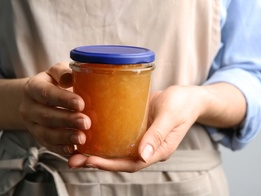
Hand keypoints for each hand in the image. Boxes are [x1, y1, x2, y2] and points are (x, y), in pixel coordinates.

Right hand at [19, 62, 90, 156]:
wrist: (43, 97)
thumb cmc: (57, 82)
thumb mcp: (58, 71)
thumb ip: (63, 72)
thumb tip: (70, 77)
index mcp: (33, 87)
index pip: (46, 93)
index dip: (63, 99)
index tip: (81, 104)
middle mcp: (28, 107)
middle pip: (46, 116)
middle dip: (67, 120)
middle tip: (86, 123)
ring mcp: (32, 125)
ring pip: (46, 134)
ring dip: (65, 137)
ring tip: (82, 138)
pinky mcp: (39, 138)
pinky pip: (49, 146)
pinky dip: (61, 149)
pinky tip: (74, 150)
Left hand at [68, 86, 201, 170]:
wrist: (188, 95)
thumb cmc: (182, 104)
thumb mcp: (170, 116)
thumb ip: (157, 135)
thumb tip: (144, 157)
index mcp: (158, 151)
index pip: (131, 164)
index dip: (110, 165)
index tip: (90, 161)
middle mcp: (146, 148)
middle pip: (119, 160)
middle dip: (96, 162)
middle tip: (73, 159)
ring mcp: (140, 139)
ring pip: (115, 150)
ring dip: (95, 151)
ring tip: (74, 150)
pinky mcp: (135, 128)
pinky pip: (117, 137)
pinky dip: (102, 138)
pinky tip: (87, 133)